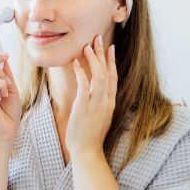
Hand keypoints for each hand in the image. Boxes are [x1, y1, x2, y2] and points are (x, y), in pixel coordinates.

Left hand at [66, 34, 117, 157]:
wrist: (87, 151)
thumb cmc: (89, 136)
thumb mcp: (98, 117)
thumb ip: (98, 103)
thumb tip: (93, 92)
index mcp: (110, 103)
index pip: (113, 77)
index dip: (111, 62)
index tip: (110, 48)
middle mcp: (106, 101)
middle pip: (107, 72)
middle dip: (102, 54)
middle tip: (98, 38)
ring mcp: (97, 104)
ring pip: (98, 76)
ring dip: (92, 59)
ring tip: (87, 45)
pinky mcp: (84, 107)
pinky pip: (84, 86)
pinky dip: (81, 72)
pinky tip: (76, 62)